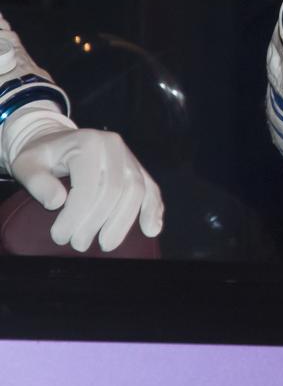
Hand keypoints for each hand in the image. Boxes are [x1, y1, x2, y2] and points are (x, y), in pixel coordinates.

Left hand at [10, 128, 163, 252]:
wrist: (55, 140)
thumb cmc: (41, 156)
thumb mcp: (27, 164)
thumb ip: (37, 181)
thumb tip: (57, 202)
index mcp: (88, 143)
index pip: (89, 185)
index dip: (76, 215)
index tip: (60, 237)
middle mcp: (114, 146)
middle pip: (115, 189)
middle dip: (98, 222)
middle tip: (79, 245)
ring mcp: (129, 156)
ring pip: (137, 191)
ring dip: (124, 222)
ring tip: (107, 244)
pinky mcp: (136, 167)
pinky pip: (151, 188)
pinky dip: (153, 209)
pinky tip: (151, 229)